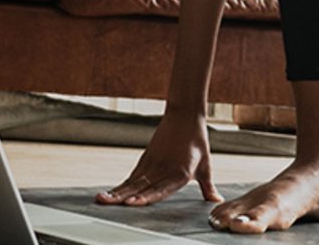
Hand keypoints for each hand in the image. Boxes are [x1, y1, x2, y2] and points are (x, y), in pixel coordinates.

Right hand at [95, 111, 222, 206]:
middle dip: (123, 196)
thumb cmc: (197, 142)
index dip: (146, 196)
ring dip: (117, 191)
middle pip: (140, 186)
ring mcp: (153, 163)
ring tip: (102, 199)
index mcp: (180, 173)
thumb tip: (216, 201)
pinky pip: (133, 175)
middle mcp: (164, 169)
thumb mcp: (205, 167)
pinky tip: (112, 193)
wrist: (185, 116)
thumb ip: (208, 187)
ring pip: (132, 181)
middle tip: (107, 203)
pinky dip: (122, 185)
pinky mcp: (146, 158)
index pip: (160, 188)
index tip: (132, 202)